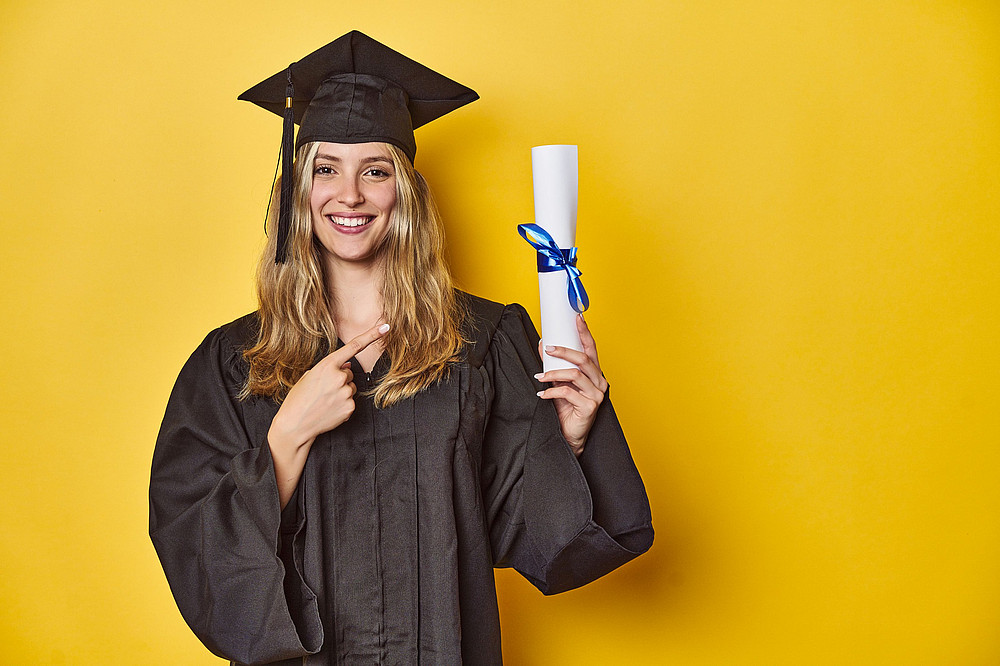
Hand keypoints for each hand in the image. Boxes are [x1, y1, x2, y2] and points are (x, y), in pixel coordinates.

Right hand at [269, 322, 388, 450]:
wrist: (295, 424)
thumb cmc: (299, 399)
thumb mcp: (309, 376)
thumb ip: (330, 368)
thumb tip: (346, 366)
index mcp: (327, 365)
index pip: (354, 346)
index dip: (372, 335)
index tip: (385, 327)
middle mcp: (339, 377)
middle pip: (349, 373)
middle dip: (339, 379)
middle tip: (323, 390)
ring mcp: (346, 393)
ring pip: (351, 387)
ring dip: (341, 392)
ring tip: (324, 401)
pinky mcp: (350, 407)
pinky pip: (351, 401)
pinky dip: (342, 404)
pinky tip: (329, 409)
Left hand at [535, 315, 608, 456]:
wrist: (569, 435)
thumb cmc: (566, 408)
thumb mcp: (559, 382)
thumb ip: (554, 365)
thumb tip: (544, 344)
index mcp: (594, 373)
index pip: (591, 348)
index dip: (585, 332)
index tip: (577, 317)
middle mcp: (599, 382)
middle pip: (584, 359)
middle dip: (564, 351)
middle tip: (548, 348)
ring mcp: (597, 394)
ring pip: (575, 374)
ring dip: (554, 373)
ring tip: (540, 376)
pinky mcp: (590, 407)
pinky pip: (568, 392)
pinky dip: (552, 391)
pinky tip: (542, 394)